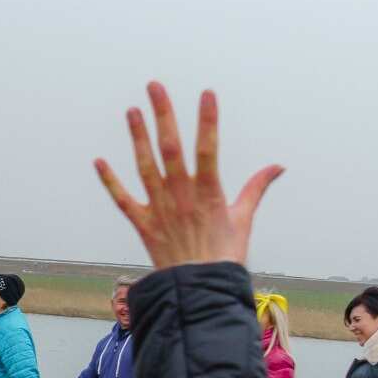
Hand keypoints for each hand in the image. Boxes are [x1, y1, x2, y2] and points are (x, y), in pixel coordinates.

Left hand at [96, 82, 283, 268]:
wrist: (197, 290)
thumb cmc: (223, 256)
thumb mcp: (243, 220)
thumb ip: (256, 189)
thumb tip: (277, 166)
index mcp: (208, 194)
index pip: (208, 149)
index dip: (207, 121)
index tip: (207, 93)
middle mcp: (181, 197)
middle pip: (170, 149)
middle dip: (163, 115)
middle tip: (154, 86)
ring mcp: (159, 209)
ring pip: (145, 167)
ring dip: (137, 137)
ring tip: (132, 110)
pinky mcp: (142, 224)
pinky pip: (122, 199)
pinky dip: (109, 181)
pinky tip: (99, 161)